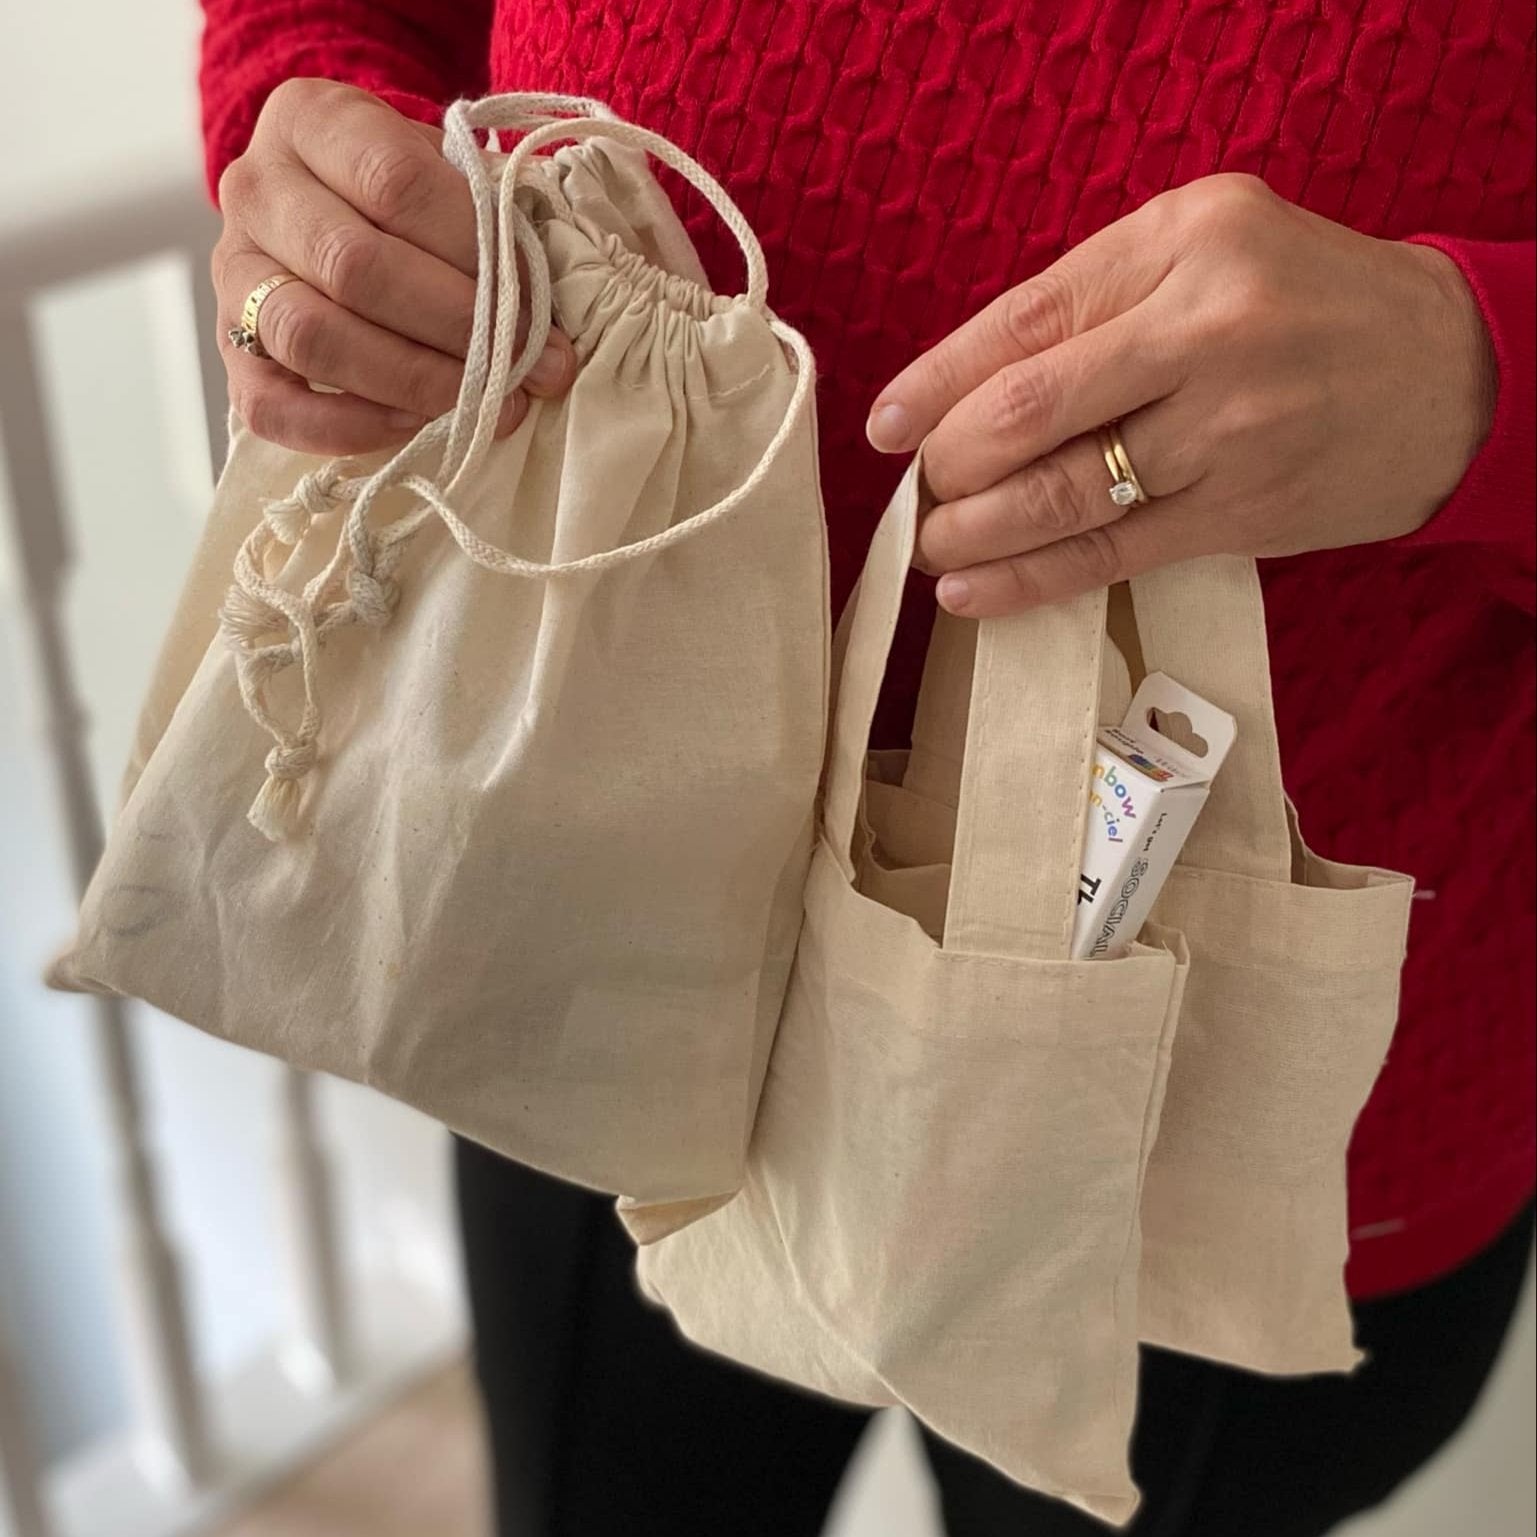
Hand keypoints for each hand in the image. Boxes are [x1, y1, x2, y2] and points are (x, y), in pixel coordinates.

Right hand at [214, 79, 575, 455]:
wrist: (336, 206)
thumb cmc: (414, 195)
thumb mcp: (451, 175)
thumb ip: (493, 227)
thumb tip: (547, 332)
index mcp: (310, 120)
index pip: (395, 183)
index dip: (475, 251)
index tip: (539, 305)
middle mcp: (255, 190)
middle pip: (354, 267)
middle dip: (458, 328)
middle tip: (529, 366)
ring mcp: (233, 273)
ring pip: (312, 336)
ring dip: (414, 381)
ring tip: (487, 403)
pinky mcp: (230, 350)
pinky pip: (272, 408)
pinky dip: (351, 427)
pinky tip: (418, 427)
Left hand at [866, 173, 1496, 616]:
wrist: (1450, 373)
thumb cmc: (1304, 302)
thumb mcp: (1207, 246)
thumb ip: (1098, 297)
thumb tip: (964, 384)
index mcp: (1186, 242)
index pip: (1024, 317)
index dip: (936, 379)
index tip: (886, 424)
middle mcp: (1207, 330)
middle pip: (1029, 409)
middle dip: (949, 460)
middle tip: (922, 484)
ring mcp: (1228, 429)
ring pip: (1062, 492)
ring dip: (974, 528)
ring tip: (932, 543)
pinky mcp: (1241, 513)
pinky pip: (1108, 554)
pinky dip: (1028, 580)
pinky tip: (972, 592)